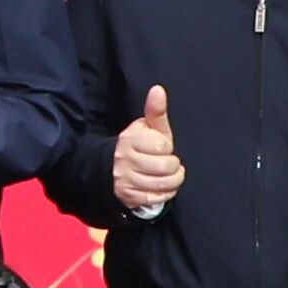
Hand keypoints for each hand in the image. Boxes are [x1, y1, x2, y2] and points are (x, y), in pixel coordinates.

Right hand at [111, 84, 185, 213]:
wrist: (114, 170)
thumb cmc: (140, 147)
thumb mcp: (148, 129)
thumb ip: (156, 111)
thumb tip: (158, 89)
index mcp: (130, 140)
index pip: (163, 146)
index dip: (167, 147)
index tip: (161, 147)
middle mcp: (124, 160)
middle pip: (166, 166)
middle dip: (173, 165)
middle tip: (167, 163)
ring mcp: (125, 180)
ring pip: (164, 184)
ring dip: (173, 180)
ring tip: (169, 174)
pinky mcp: (129, 197)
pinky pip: (158, 198)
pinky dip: (166, 193)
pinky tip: (162, 186)